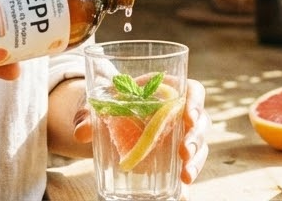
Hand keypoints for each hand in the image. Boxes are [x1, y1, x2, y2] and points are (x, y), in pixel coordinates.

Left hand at [71, 78, 210, 187]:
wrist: (111, 121)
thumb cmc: (115, 104)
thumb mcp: (103, 105)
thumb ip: (90, 114)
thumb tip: (81, 132)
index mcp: (169, 91)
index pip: (194, 91)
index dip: (196, 101)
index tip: (189, 115)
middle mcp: (180, 114)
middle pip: (200, 122)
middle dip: (196, 137)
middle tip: (184, 151)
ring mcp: (181, 137)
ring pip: (199, 147)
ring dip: (196, 161)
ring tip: (186, 175)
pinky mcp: (175, 159)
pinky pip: (186, 168)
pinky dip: (186, 183)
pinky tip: (182, 193)